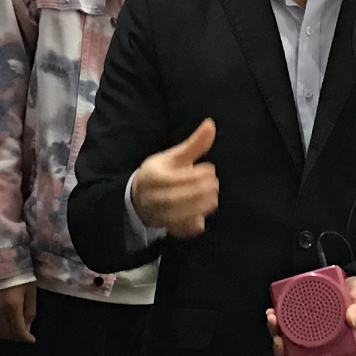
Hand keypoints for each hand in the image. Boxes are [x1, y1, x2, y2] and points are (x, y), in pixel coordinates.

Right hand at [0, 280, 37, 343]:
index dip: (25, 338)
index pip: (17, 330)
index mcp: (12, 306)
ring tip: (13, 329)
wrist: (0, 260)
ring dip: (5, 333)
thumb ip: (29, 311)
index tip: (31, 339)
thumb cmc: (20, 274)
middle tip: (23, 334)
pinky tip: (1, 321)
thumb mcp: (30, 291)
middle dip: (16, 337)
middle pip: (5, 333)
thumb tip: (27, 327)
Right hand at [131, 119, 219, 237]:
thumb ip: (194, 143)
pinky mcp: (166, 228)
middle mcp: (152, 197)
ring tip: (213, 197)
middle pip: (177, 198)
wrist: (140, 198)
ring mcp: (158, 214)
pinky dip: (192, 225)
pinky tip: (202, 216)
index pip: (175, 178)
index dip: (196, 175)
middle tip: (214, 184)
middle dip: (200, 191)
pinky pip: (180, 230)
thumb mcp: (174, 156)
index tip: (210, 170)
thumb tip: (211, 124)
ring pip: (179, 216)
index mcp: (153, 176)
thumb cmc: (161, 173)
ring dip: (200, 207)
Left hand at [265, 274, 355, 355]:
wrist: (350, 281)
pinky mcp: (299, 320)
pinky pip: (284, 327)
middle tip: (279, 340)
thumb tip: (352, 319)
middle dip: (285, 354)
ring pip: (288, 345)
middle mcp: (321, 347)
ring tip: (273, 319)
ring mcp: (308, 335)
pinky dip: (276, 322)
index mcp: (339, 351)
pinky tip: (272, 312)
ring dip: (276, 335)